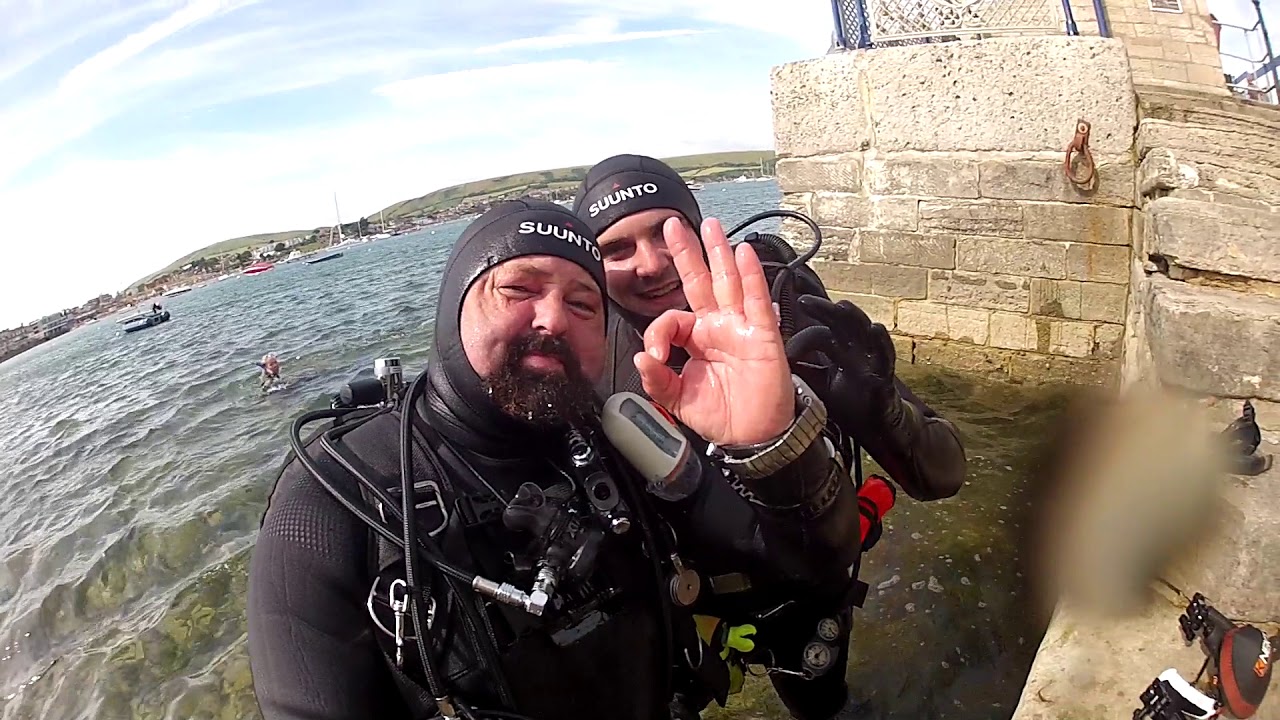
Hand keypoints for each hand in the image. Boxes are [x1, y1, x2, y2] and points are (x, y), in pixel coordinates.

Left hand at [635, 218, 793, 446]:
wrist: (753, 436)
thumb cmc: (721, 414)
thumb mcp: (677, 400)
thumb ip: (657, 379)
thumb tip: (641, 357)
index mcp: (696, 338)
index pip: (672, 318)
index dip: (659, 332)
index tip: (654, 358)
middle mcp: (718, 326)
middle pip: (700, 282)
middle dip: (688, 253)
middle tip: (672, 225)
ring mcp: (741, 327)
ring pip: (727, 282)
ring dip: (719, 253)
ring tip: (711, 225)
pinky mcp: (763, 335)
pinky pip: (756, 301)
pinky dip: (750, 277)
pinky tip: (743, 254)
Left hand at [793, 295, 897, 417]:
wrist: (874, 422)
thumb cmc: (847, 399)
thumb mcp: (818, 383)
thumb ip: (801, 368)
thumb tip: (774, 358)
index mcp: (836, 349)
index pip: (818, 335)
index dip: (802, 337)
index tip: (783, 334)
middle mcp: (853, 348)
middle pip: (838, 322)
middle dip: (823, 309)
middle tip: (804, 300)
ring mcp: (870, 358)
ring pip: (862, 331)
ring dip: (853, 317)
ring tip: (841, 306)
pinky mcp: (883, 373)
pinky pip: (885, 354)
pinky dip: (881, 342)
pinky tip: (876, 329)